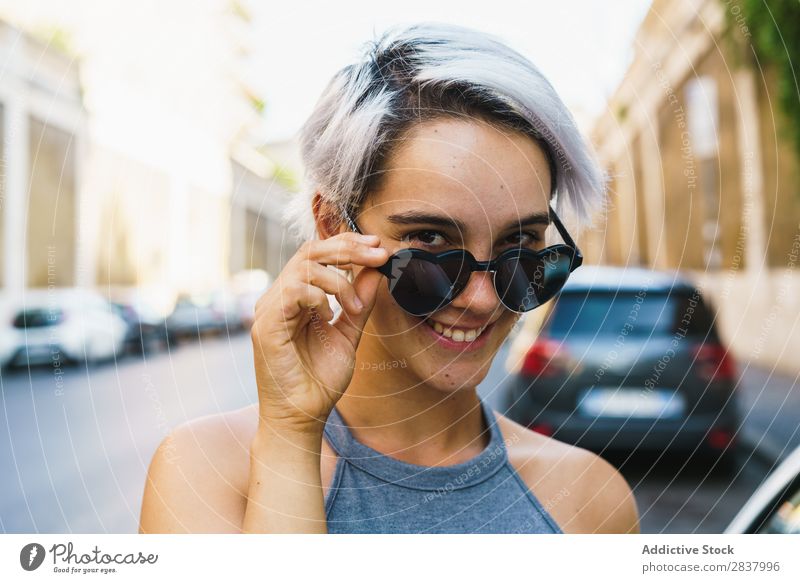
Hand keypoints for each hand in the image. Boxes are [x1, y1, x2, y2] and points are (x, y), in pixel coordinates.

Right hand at [250, 232, 387, 431]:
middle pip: (310, 251)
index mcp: (297, 297)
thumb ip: (359, 303)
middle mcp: (280, 297)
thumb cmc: (320, 380)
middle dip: (348, 248)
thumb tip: (375, 271)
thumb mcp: (348, 334)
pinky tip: (329, 314)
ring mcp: (270, 309)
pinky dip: (319, 296)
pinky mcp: (265, 324)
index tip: (380, 248)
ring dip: (339, 280)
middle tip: (379, 254)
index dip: (349, 245)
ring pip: (304, 266)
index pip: (318, 254)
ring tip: (354, 308)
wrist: (302, 417)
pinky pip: (293, 291)